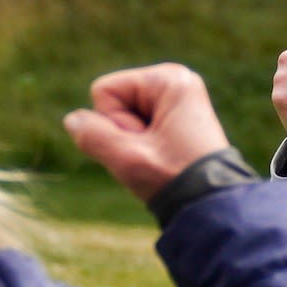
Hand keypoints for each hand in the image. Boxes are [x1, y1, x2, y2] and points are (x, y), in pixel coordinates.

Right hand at [63, 64, 229, 201]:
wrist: (213, 207)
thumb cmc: (175, 179)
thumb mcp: (127, 158)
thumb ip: (92, 135)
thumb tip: (73, 120)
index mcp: (170, 79)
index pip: (105, 91)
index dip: (116, 123)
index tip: (149, 143)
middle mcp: (176, 82)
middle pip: (113, 102)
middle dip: (124, 133)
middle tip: (157, 154)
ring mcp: (178, 100)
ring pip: (122, 118)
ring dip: (133, 143)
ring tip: (162, 158)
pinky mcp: (177, 118)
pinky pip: (136, 127)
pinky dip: (142, 147)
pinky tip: (164, 158)